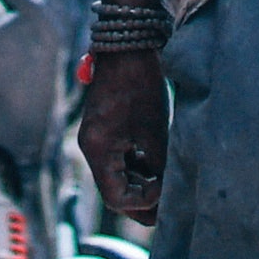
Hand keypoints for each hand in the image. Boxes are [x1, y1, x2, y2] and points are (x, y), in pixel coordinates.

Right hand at [77, 50, 168, 226]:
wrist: (126, 48)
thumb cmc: (142, 87)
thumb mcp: (155, 132)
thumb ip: (158, 166)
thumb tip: (166, 193)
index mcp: (98, 150)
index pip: (116, 197)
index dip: (143, 202)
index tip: (165, 191)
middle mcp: (91, 149)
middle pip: (113, 191)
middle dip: (140, 202)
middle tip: (168, 209)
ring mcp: (96, 140)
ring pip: (116, 177)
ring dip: (139, 185)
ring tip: (166, 188)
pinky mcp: (103, 132)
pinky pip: (117, 161)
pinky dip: (135, 169)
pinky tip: (157, 168)